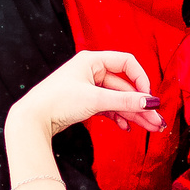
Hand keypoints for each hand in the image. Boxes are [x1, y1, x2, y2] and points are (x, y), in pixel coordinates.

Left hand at [9, 49, 164, 134]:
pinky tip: (126, 128)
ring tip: (149, 129)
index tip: (148, 97)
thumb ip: (125, 101)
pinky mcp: (84, 102)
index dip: (140, 78)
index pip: (126, 63)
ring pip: (118, 100)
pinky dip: (118, 117)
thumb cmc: (56, 101)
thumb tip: (150, 102)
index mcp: (92, 60)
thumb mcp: (95, 99)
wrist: (32, 119)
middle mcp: (91, 71)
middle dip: (141, 105)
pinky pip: (108, 108)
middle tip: (157, 121)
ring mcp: (88, 88)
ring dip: (133, 114)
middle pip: (124, 87)